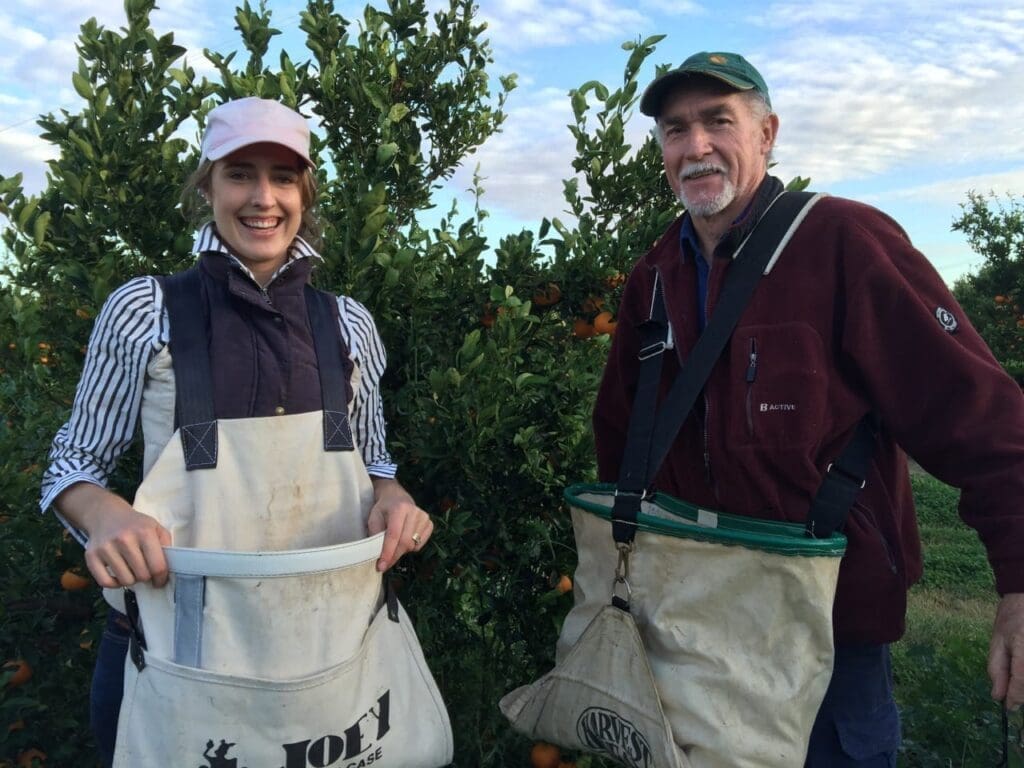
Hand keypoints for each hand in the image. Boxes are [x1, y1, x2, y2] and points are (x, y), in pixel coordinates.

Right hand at [55, 482, 170, 587]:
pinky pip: (105, 582)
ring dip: (131, 579)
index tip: (160, 580)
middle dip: (146, 577)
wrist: (107, 515)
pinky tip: (118, 575)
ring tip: (132, 569)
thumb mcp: (156, 528)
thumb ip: (166, 546)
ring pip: (125, 580)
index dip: (161, 578)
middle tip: (144, 570)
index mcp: (144, 532)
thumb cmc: (136, 525)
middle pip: (142, 575)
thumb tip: (169, 570)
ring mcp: (106, 548)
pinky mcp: (91, 556)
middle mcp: (124, 539)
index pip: (157, 566)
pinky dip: (113, 584)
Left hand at [366, 478, 432, 571]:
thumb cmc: (383, 509)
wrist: (396, 497)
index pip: (394, 534)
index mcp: (399, 508)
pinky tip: (404, 540)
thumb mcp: (373, 517)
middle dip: (394, 556)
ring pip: (413, 545)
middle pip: (405, 542)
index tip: (381, 566)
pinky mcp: (429, 523)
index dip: (388, 552)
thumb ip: (374, 534)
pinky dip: (411, 547)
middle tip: (384, 564)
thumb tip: (376, 554)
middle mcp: (415, 511)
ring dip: (401, 551)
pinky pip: (420, 544)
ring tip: (394, 545)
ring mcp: (424, 517)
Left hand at [989, 592, 1023, 710]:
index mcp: (1023, 648)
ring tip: (1017, 676)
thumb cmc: (1012, 618)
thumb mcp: (998, 641)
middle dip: (1022, 693)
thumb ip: (997, 669)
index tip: (1008, 707)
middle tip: (1013, 697)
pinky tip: (1021, 673)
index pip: (1021, 681)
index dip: (1015, 697)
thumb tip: (998, 696)